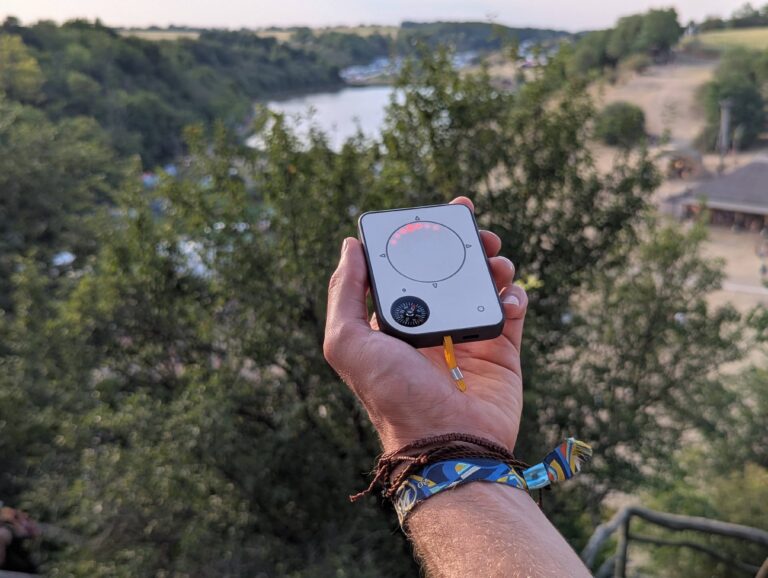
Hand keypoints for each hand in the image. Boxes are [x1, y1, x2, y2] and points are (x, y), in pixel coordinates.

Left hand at [324, 197, 527, 452]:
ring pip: (484, 285)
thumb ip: (345, 293)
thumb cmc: (392, 396)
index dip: (422, 240)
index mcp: (396, 321)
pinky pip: (511, 310)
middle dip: (465, 244)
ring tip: (496, 260)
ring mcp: (468, 337)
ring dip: (493, 264)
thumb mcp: (348, 343)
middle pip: (452, 271)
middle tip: (477, 230)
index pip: (409, 269)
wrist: (446, 444)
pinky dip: (513, 296)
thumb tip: (351, 246)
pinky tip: (507, 298)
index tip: (438, 215)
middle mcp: (432, 325)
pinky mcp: (500, 351)